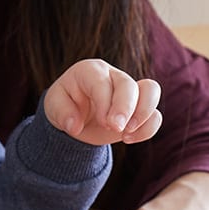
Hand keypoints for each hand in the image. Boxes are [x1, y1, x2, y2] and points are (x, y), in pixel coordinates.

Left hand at [43, 60, 161, 145]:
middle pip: (129, 85)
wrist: (76, 116)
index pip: (103, 83)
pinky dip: (147, 128)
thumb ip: (61, 113)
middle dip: (126, 109)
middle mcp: (113, 76)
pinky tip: (128, 139)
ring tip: (127, 134)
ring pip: (151, 91)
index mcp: (90, 71)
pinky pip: (155, 114)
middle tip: (116, 130)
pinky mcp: (140, 108)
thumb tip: (74, 126)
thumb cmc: (65, 106)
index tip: (104, 124)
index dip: (105, 103)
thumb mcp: (53, 107)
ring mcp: (130, 91)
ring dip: (143, 114)